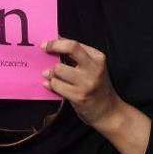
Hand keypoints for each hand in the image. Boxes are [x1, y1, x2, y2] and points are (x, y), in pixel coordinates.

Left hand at [42, 38, 151, 153]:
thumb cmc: (98, 87)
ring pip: (59, 69)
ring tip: (52, 76)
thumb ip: (79, 57)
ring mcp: (86, 82)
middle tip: (44, 49)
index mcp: (98, 58)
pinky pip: (56, 85)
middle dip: (53, 47)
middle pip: (70, 49)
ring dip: (51, 73)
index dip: (58, 42)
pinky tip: (51, 85)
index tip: (47, 43)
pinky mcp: (78, 96)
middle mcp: (94, 68)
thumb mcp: (95, 68)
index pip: (75, 44)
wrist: (108, 111)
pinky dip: (51, 84)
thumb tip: (57, 42)